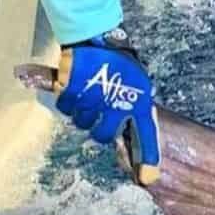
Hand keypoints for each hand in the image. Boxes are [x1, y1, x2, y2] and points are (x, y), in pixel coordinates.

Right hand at [57, 27, 160, 184]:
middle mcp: (116, 103)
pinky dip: (68, 100)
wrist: (97, 36)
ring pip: (82, 121)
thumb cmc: (120, 62)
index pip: (146, 133)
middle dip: (99, 130)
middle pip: (102, 136)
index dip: (148, 157)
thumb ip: (134, 107)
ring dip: (84, 112)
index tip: (146, 178)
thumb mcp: (137, 84)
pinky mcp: (71, 90)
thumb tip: (132, 129)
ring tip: (90, 93)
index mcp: (137, 100)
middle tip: (100, 115)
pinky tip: (76, 87)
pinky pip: (66, 107)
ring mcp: (92, 98)